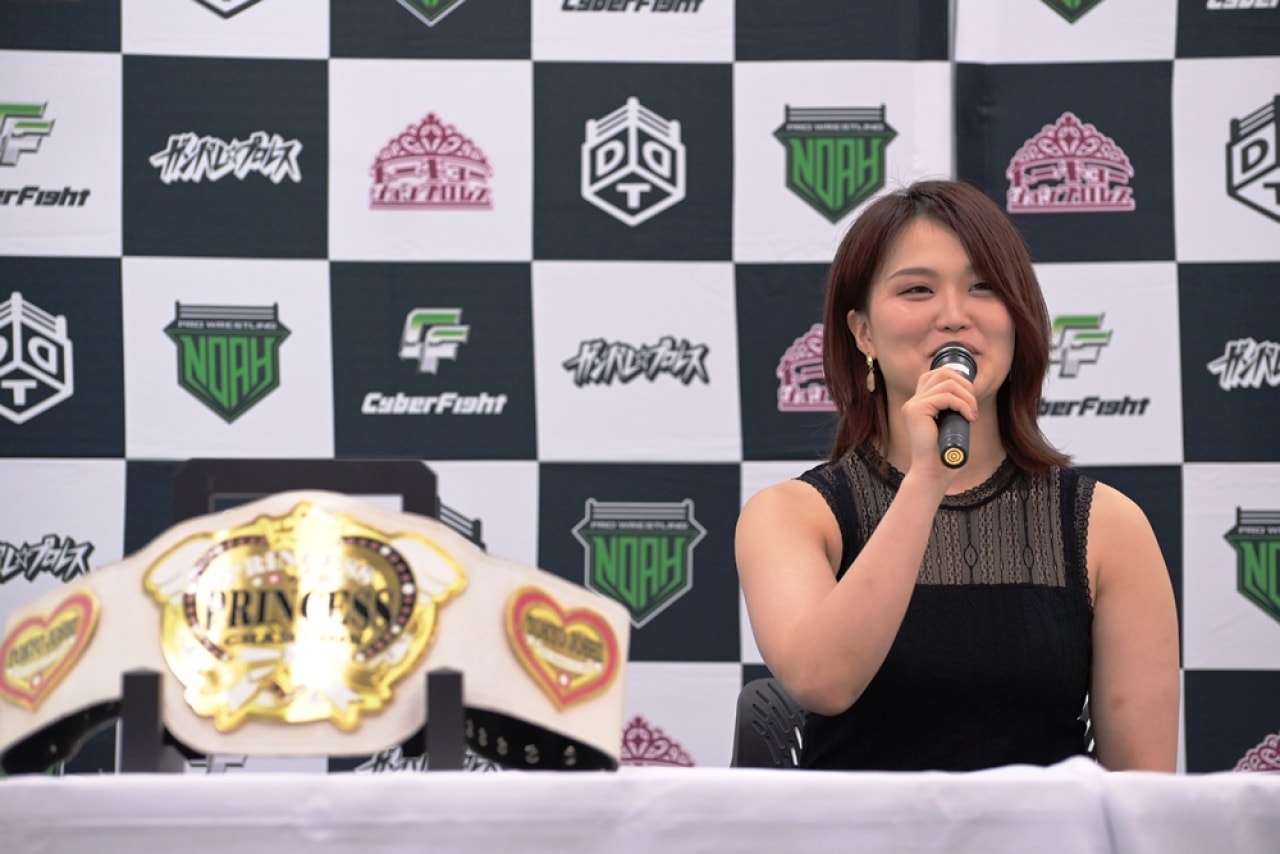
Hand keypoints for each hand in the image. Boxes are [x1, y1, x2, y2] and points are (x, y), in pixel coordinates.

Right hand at [898, 365, 978, 487]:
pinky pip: (946, 397)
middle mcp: (913, 402)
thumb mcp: (951, 424)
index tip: (971, 397)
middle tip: (974, 405)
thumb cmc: (944, 454)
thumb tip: (969, 390)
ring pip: (947, 383)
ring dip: (967, 396)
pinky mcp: (916, 410)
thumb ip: (953, 407)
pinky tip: (969, 416)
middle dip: (965, 385)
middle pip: (941, 373)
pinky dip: (962, 404)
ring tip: (973, 413)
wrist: (933, 473)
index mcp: (918, 404)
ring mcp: (912, 405)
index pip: (936, 375)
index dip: (957, 379)